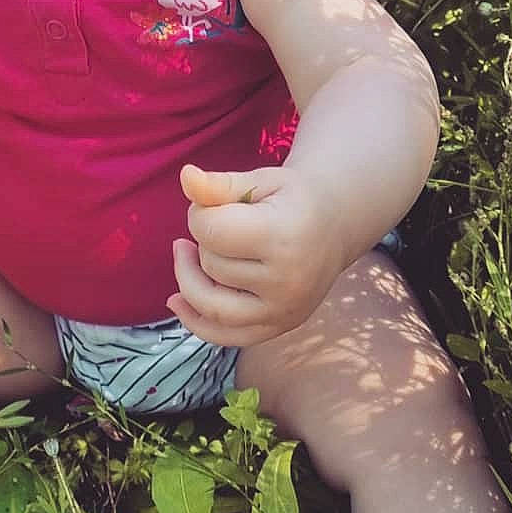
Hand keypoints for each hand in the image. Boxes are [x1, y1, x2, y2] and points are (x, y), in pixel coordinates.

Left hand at [165, 163, 344, 349]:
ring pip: (211, 304)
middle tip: (222, 224)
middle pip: (211, 265)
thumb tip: (186, 176)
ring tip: (187, 253)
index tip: (213, 203)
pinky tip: (176, 301)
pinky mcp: (279, 327)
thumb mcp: (260, 181)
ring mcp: (284, 310)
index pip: (212, 231)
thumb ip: (219, 185)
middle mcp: (287, 281)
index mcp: (284, 237)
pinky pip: (225, 336)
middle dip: (204, 242)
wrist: (335, 226)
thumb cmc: (292, 199)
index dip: (199, 212)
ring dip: (191, 278)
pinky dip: (195, 321)